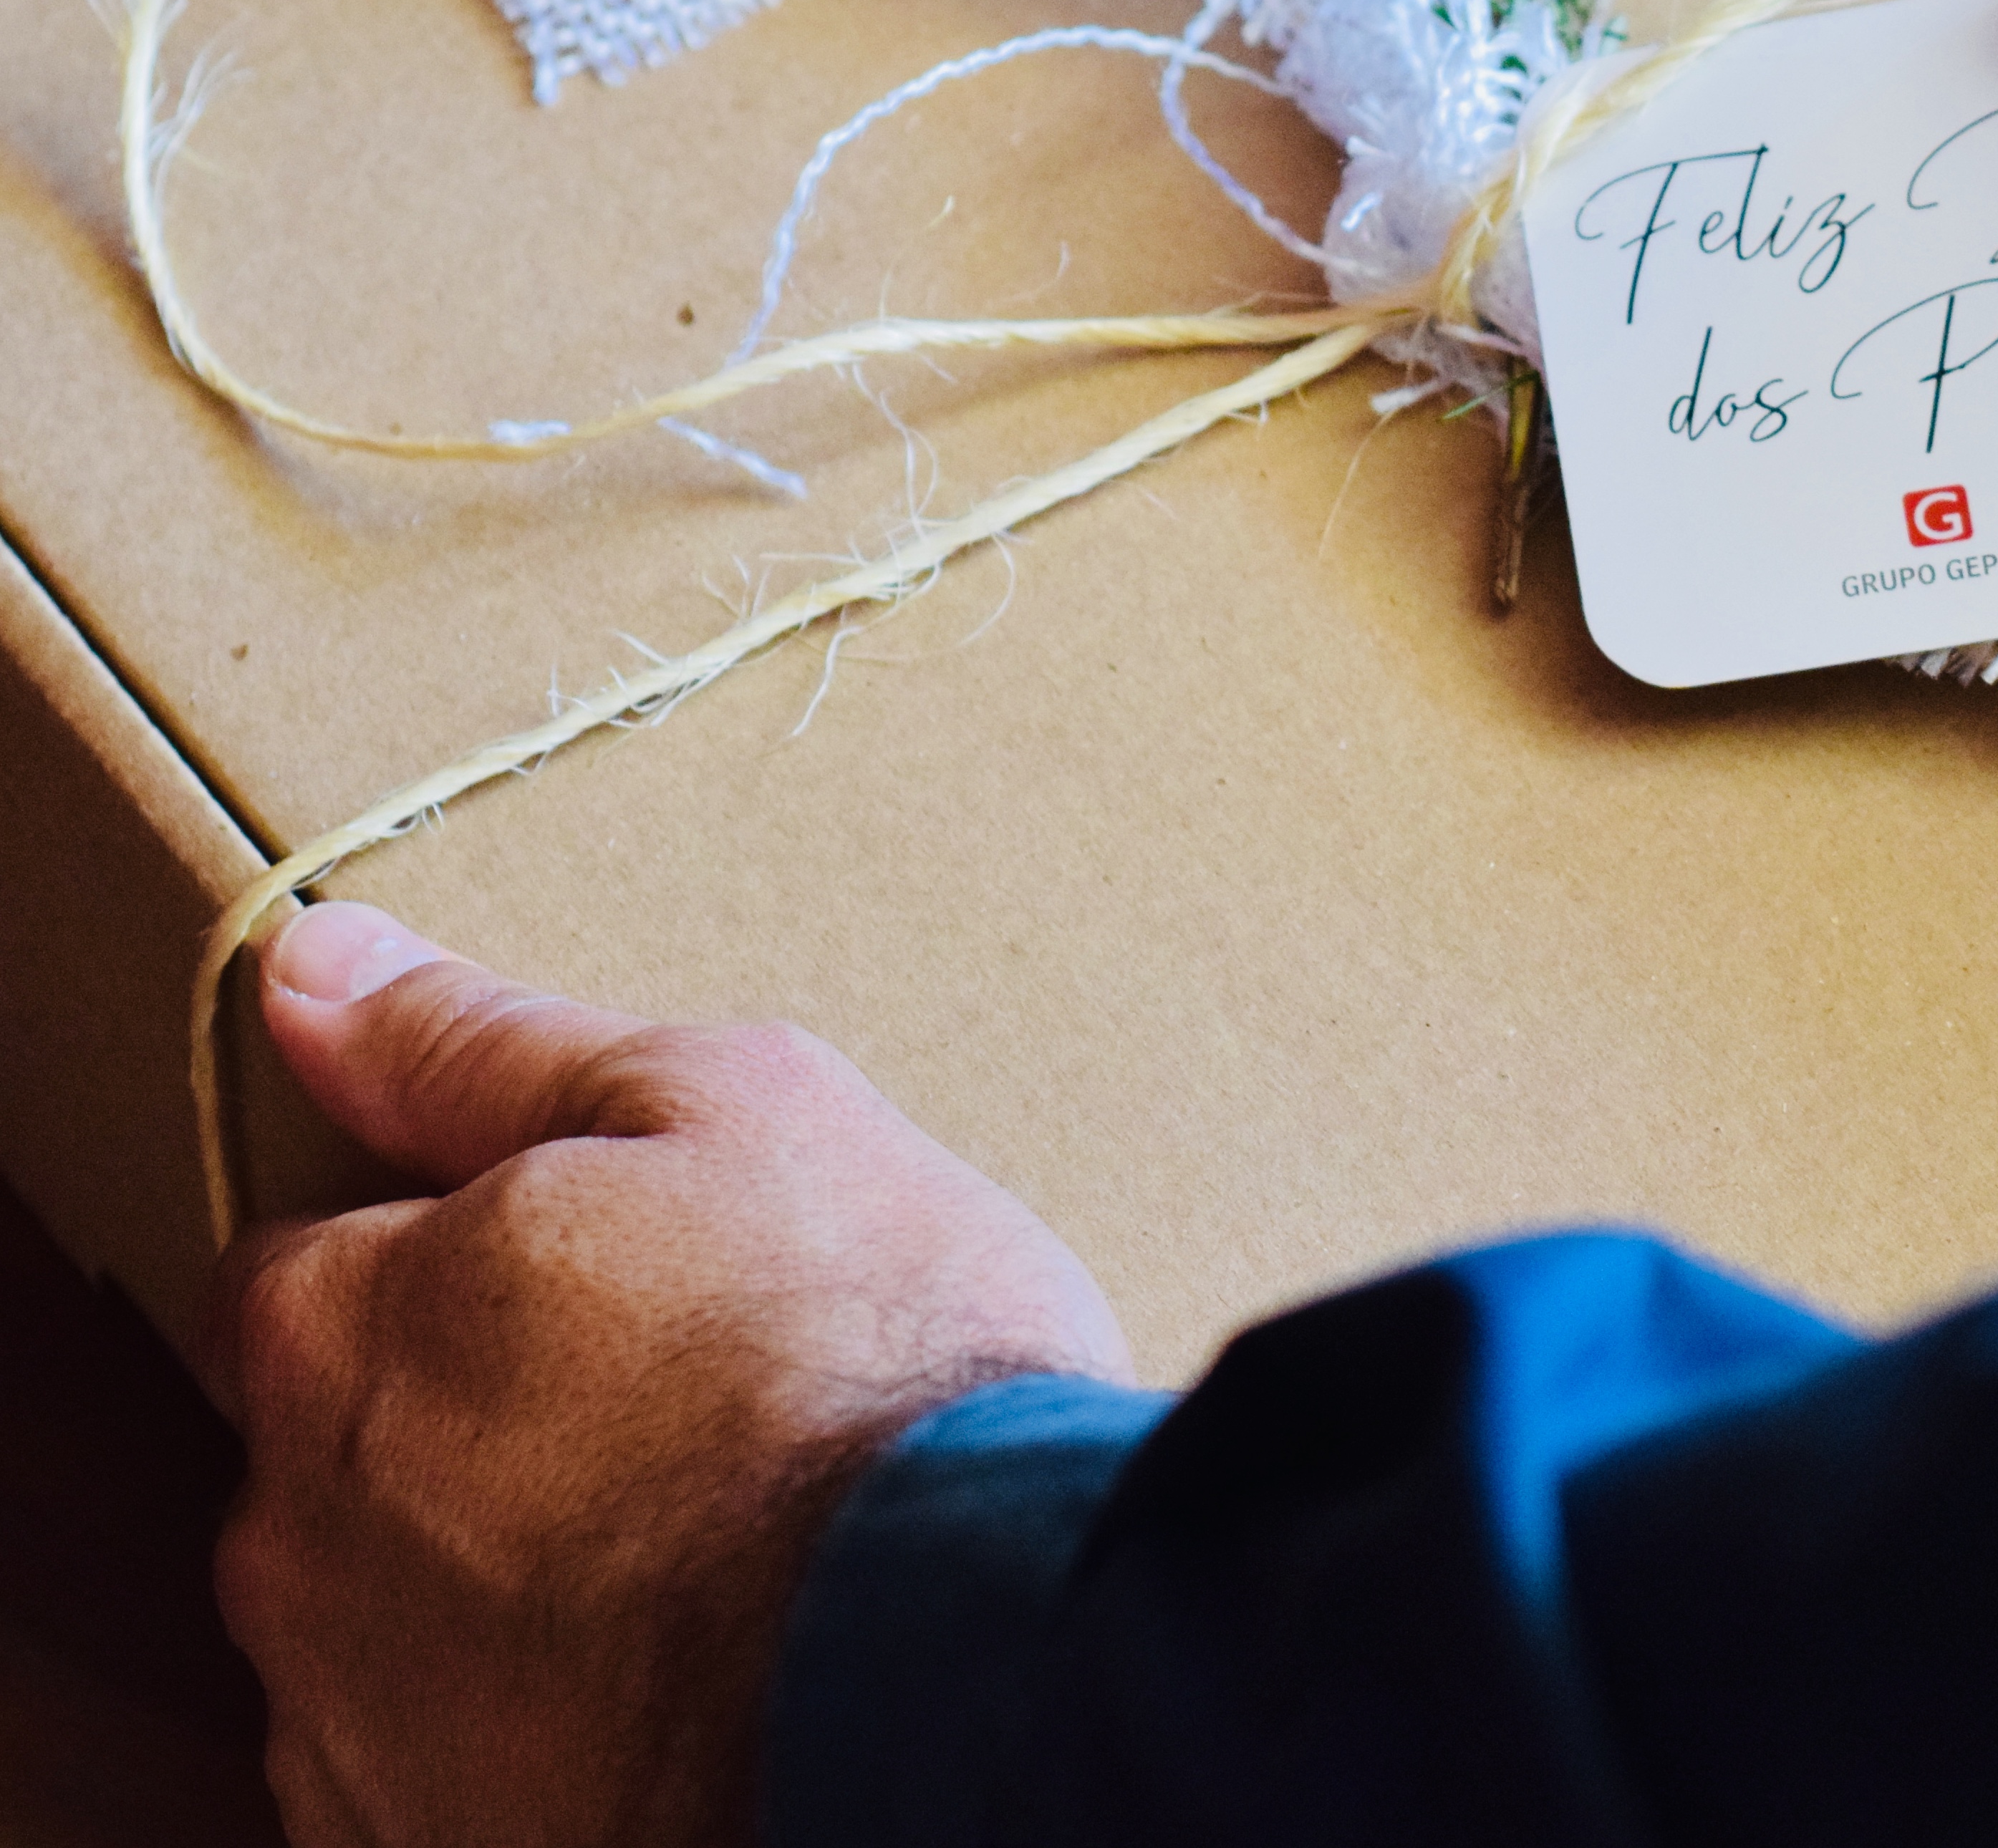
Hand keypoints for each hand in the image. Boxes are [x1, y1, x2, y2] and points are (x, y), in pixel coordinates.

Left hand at [209, 904, 1127, 1847]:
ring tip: (712, 1559)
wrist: (955, 1669)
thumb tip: (319, 970)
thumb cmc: (865, 1370)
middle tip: (683, 1413)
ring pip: (393, 1621)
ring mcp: (359, 1719)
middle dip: (474, 1428)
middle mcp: (301, 1535)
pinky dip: (545, 1725)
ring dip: (506, 1584)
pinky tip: (688, 1682)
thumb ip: (495, 1050)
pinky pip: (448, 1771)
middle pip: (344, 1455)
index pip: (313, 1269)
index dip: (451, 1256)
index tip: (593, 1276)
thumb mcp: (731, 1110)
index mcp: (348, 1328)